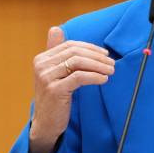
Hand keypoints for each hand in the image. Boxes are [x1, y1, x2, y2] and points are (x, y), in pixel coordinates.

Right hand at [29, 26, 114, 152]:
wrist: (46, 123)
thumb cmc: (54, 99)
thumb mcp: (54, 74)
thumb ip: (56, 53)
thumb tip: (56, 29)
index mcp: (42, 59)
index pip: (70, 45)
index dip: (90, 48)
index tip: (105, 54)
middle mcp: (41, 65)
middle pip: (74, 52)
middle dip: (96, 56)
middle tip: (111, 63)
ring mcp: (46, 78)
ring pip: (78, 63)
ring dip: (98, 66)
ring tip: (110, 71)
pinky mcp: (55, 90)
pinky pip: (79, 77)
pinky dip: (94, 76)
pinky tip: (103, 80)